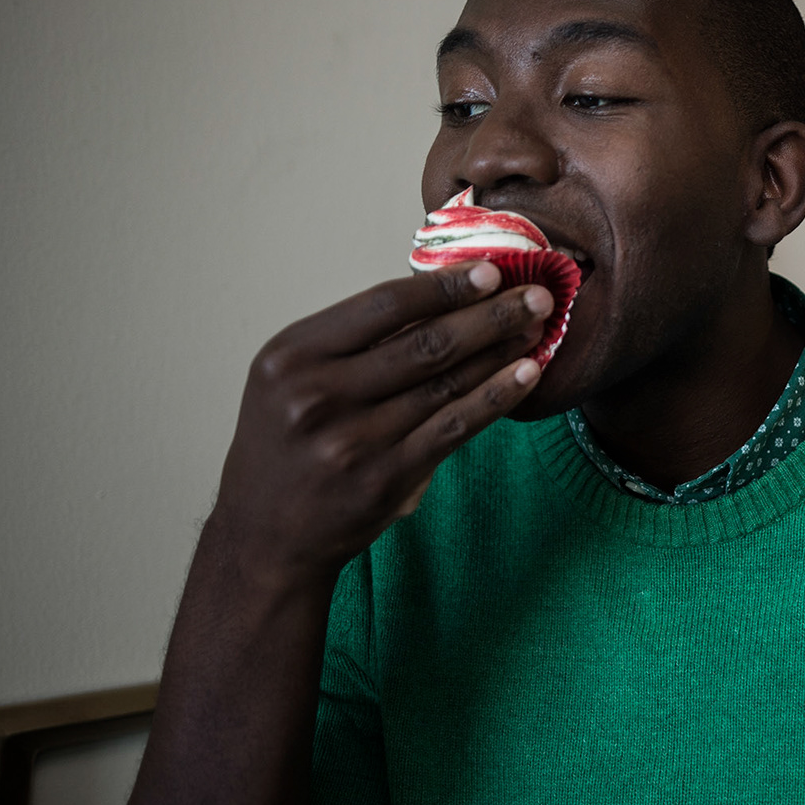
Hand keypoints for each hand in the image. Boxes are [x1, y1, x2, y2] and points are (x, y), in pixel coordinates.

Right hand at [211, 260, 552, 581]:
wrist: (266, 534)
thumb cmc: (287, 443)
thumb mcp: (293, 378)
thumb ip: (354, 342)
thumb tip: (442, 295)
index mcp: (293, 356)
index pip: (384, 306)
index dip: (445, 286)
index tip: (492, 270)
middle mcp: (318, 396)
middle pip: (424, 342)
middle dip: (491, 313)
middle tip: (537, 294)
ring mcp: (353, 441)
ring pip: (446, 383)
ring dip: (501, 350)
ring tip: (537, 328)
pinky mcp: (385, 479)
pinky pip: (455, 428)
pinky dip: (496, 397)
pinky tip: (526, 374)